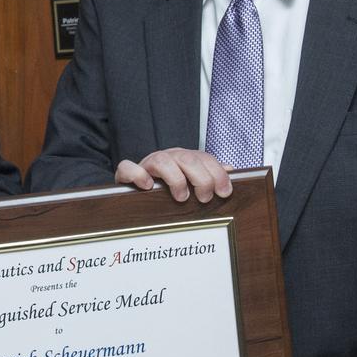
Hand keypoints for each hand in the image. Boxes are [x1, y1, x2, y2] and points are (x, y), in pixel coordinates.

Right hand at [114, 148, 233, 202]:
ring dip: (176, 179)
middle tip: (204, 198)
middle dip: (201, 178)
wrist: (135, 198)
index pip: (204, 158)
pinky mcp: (126, 175)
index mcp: (184, 159)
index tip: (224, 192)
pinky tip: (148, 186)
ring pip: (162, 160)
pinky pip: (127, 167)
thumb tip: (230, 169)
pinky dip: (137, 174)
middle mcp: (167, 158)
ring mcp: (146, 165)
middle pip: (187, 158)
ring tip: (181, 197)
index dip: (217, 173)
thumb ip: (210, 175)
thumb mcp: (192, 184)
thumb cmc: (169, 192)